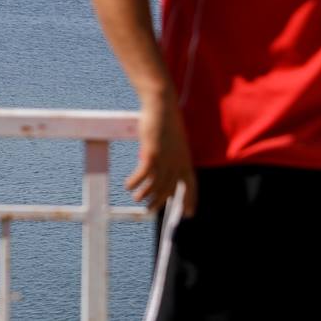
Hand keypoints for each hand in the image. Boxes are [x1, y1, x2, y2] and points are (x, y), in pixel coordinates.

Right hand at [126, 95, 196, 215]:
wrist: (162, 106)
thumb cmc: (166, 122)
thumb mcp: (174, 143)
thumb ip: (172, 158)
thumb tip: (164, 173)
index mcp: (186, 160)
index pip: (192, 186)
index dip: (190, 201)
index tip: (188, 214)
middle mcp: (177, 163)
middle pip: (169, 190)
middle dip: (159, 202)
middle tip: (150, 210)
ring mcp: (165, 159)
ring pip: (155, 186)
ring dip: (145, 195)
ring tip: (137, 198)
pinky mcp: (152, 154)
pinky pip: (143, 175)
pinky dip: (134, 182)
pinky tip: (128, 185)